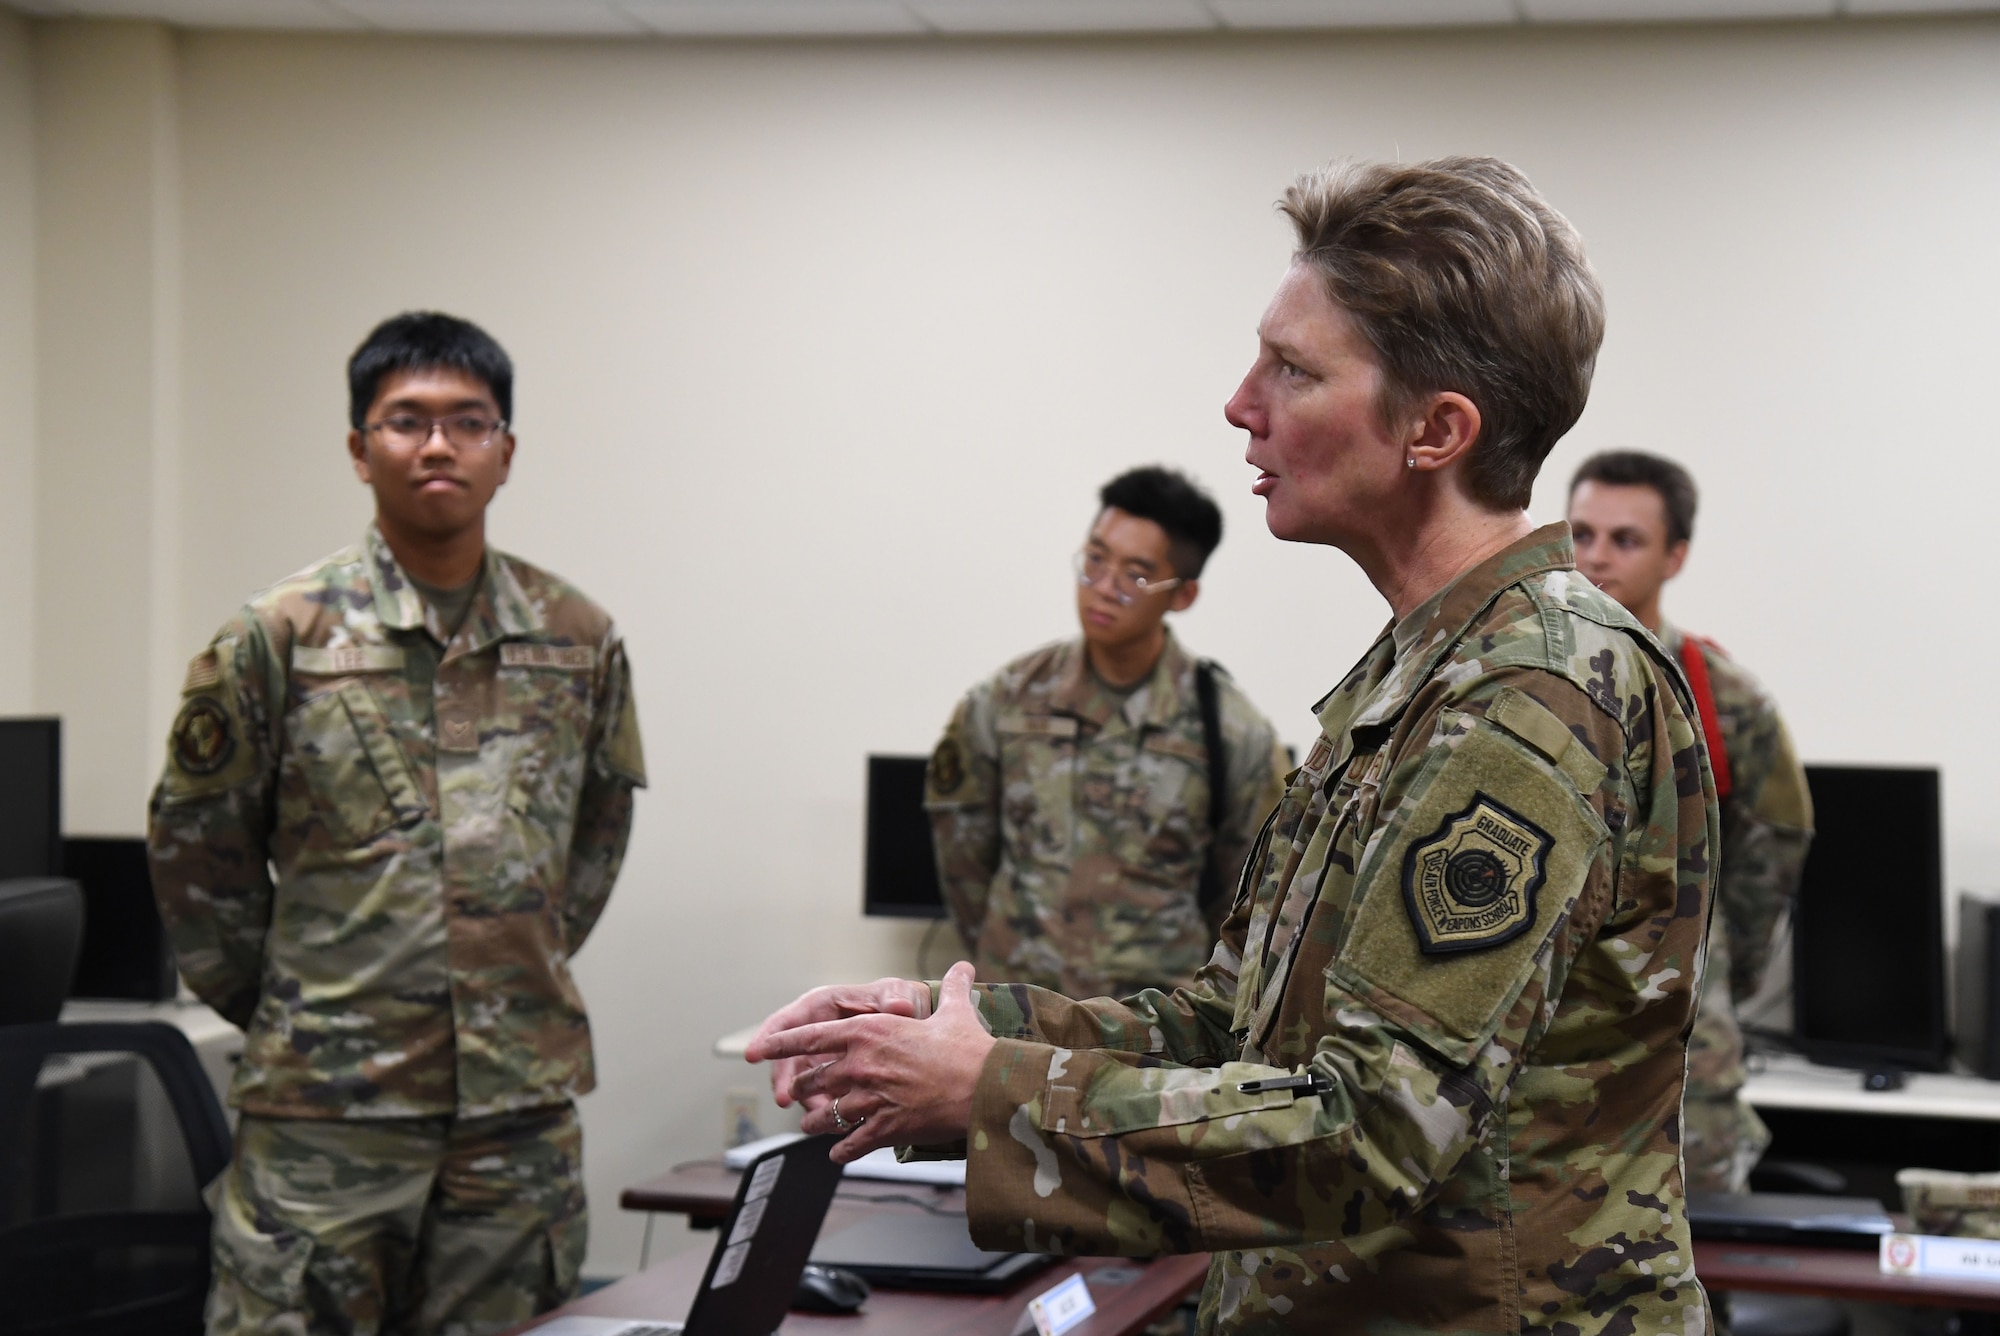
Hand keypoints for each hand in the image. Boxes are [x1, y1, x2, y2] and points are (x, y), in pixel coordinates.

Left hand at [746, 961, 996, 1163]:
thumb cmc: (969, 1049)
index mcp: (869, 1031)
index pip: (810, 1035)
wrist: (985, 1088)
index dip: (779, 1043)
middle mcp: (860, 1064)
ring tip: (812, 1125)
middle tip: (798, 1093)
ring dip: (817, 1121)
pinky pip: (850, 1144)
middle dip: (804, 1088)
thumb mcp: (956, 1013)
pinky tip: (838, 1154)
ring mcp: (869, 1098)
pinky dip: (841, 1150)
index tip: (756, 1049)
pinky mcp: (883, 1128)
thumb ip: (952, 989)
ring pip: (826, 1114)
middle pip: (814, 1079)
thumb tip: (964, 967)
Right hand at [748, 975, 933, 1111]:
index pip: (789, 1020)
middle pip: (789, 1056)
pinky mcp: (833, 1076)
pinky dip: (824, 1108)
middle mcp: (818, 1032)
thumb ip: (895, 1000)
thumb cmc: (902, 1003)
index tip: (755, 1053)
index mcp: (825, 1006)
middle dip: (784, 1079)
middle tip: (785, 1098)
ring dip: (804, 1100)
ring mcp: (823, 1055)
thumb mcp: (898, 996)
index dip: (769, 1037)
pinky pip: (821, 1094)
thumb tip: (898, 1005)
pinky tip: (835, 1120)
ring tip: (815, 1117)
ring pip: (802, 1081)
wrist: (917, 1026)